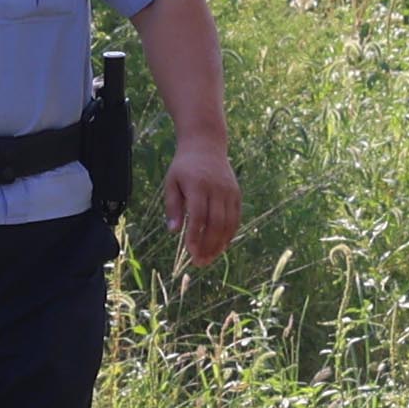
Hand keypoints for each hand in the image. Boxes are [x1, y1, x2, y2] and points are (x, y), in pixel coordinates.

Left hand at [160, 145, 245, 270]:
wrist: (206, 145)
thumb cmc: (184, 166)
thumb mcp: (171, 182)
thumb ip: (172, 206)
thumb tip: (173, 231)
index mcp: (198, 185)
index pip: (199, 216)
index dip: (195, 236)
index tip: (190, 252)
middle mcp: (216, 188)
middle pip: (216, 223)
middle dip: (208, 245)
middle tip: (200, 262)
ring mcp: (229, 191)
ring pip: (228, 223)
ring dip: (220, 244)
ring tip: (210, 258)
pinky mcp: (237, 194)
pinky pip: (236, 218)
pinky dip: (230, 234)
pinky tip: (221, 246)